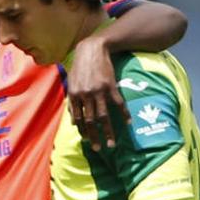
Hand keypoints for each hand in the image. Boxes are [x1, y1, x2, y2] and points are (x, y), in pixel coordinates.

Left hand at [68, 35, 131, 150]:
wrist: (92, 49)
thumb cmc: (80, 67)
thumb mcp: (71, 83)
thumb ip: (72, 101)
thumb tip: (73, 120)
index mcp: (74, 95)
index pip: (78, 119)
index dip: (82, 131)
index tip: (87, 141)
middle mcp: (86, 95)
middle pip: (90, 121)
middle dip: (94, 136)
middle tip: (98, 149)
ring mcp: (99, 91)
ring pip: (104, 116)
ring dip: (108, 132)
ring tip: (112, 143)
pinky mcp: (111, 86)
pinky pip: (118, 103)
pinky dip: (123, 114)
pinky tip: (127, 123)